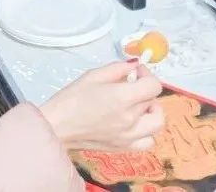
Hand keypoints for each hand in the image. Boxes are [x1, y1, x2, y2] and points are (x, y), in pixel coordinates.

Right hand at [41, 62, 163, 150]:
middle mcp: (130, 119)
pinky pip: (147, 141)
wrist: (58, 126)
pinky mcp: (123, 148)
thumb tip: (134, 66)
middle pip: (154, 101)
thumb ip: (119, 68)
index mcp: (123, 98)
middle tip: (134, 85)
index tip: (135, 72)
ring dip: (151, 111)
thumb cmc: (72, 98)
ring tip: (137, 105)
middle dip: (146, 89)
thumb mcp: (94, 74)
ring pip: (157, 123)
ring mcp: (128, 137)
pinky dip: (146, 131)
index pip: (154, 86)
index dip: (147, 75)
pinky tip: (133, 123)